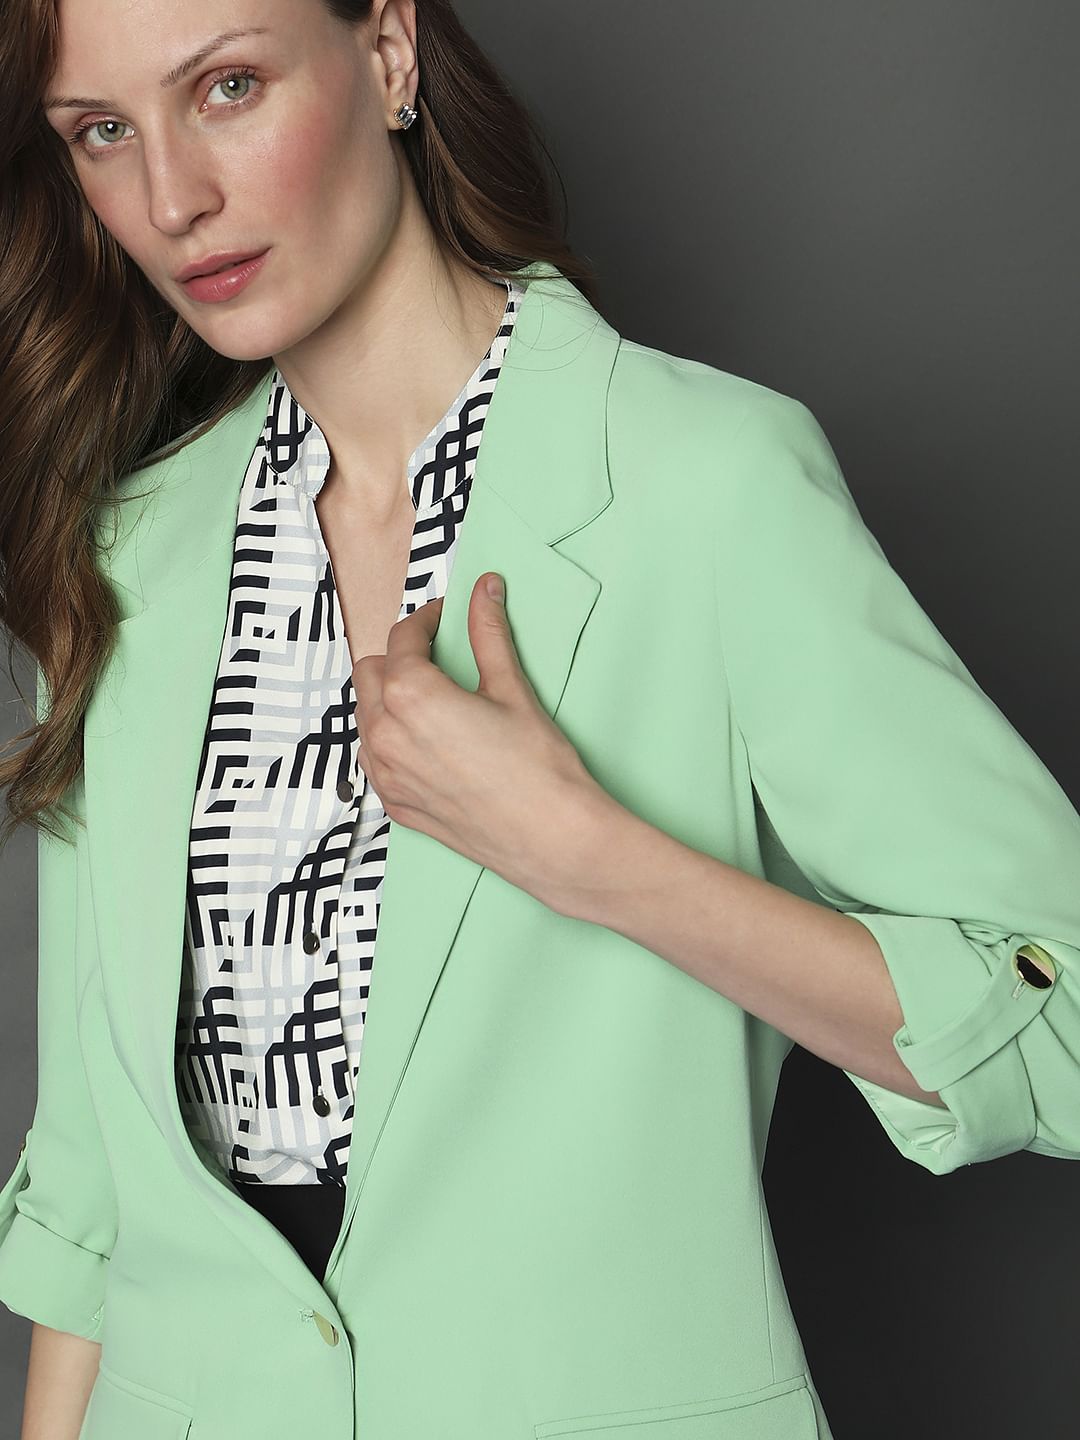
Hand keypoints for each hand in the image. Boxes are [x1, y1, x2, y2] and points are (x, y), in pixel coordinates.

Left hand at [351, 571, 604, 908]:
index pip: (403, 638)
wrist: (550, 837)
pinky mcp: (395, 803)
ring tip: (434, 698)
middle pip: (371, 672)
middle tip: (438, 655)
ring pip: (366, 716)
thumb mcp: (511, 689)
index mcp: (410, 695)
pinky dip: (391, 739)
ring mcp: (385, 773)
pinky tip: (427, 740)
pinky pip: (375, 757)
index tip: (446, 618)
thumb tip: (484, 591)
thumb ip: (488, 634)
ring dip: (389, 698)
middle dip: (400, 657)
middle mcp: (385, 733)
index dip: (427, 621)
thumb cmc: (537, 768)